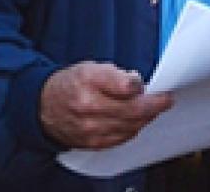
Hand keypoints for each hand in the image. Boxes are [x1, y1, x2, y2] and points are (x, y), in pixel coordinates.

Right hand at [39, 61, 173, 149]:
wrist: (44, 107)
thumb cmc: (70, 85)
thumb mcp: (91, 67)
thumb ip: (116, 74)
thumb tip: (138, 85)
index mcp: (88, 80)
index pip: (126, 86)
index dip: (139, 85)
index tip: (146, 84)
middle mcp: (88, 105)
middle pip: (133, 110)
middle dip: (155, 105)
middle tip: (165, 100)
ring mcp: (91, 127)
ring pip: (132, 126)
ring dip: (146, 118)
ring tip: (150, 109)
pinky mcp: (93, 142)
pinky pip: (123, 137)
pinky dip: (133, 128)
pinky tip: (135, 121)